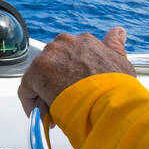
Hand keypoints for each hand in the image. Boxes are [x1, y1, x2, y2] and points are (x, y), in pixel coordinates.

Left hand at [18, 27, 133, 117]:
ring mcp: (50, 54)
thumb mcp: (121, 62)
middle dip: (57, 85)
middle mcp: (66, 42)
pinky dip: (32, 104)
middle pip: (53, 66)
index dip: (70, 78)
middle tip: (64, 105)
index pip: (69, 56)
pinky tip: (45, 117)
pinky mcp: (36, 70)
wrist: (107, 103)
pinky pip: (27, 89)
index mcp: (84, 41)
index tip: (75, 94)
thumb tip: (118, 31)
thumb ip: (115, 46)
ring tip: (57, 114)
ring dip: (46, 95)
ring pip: (40, 77)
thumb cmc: (117, 88)